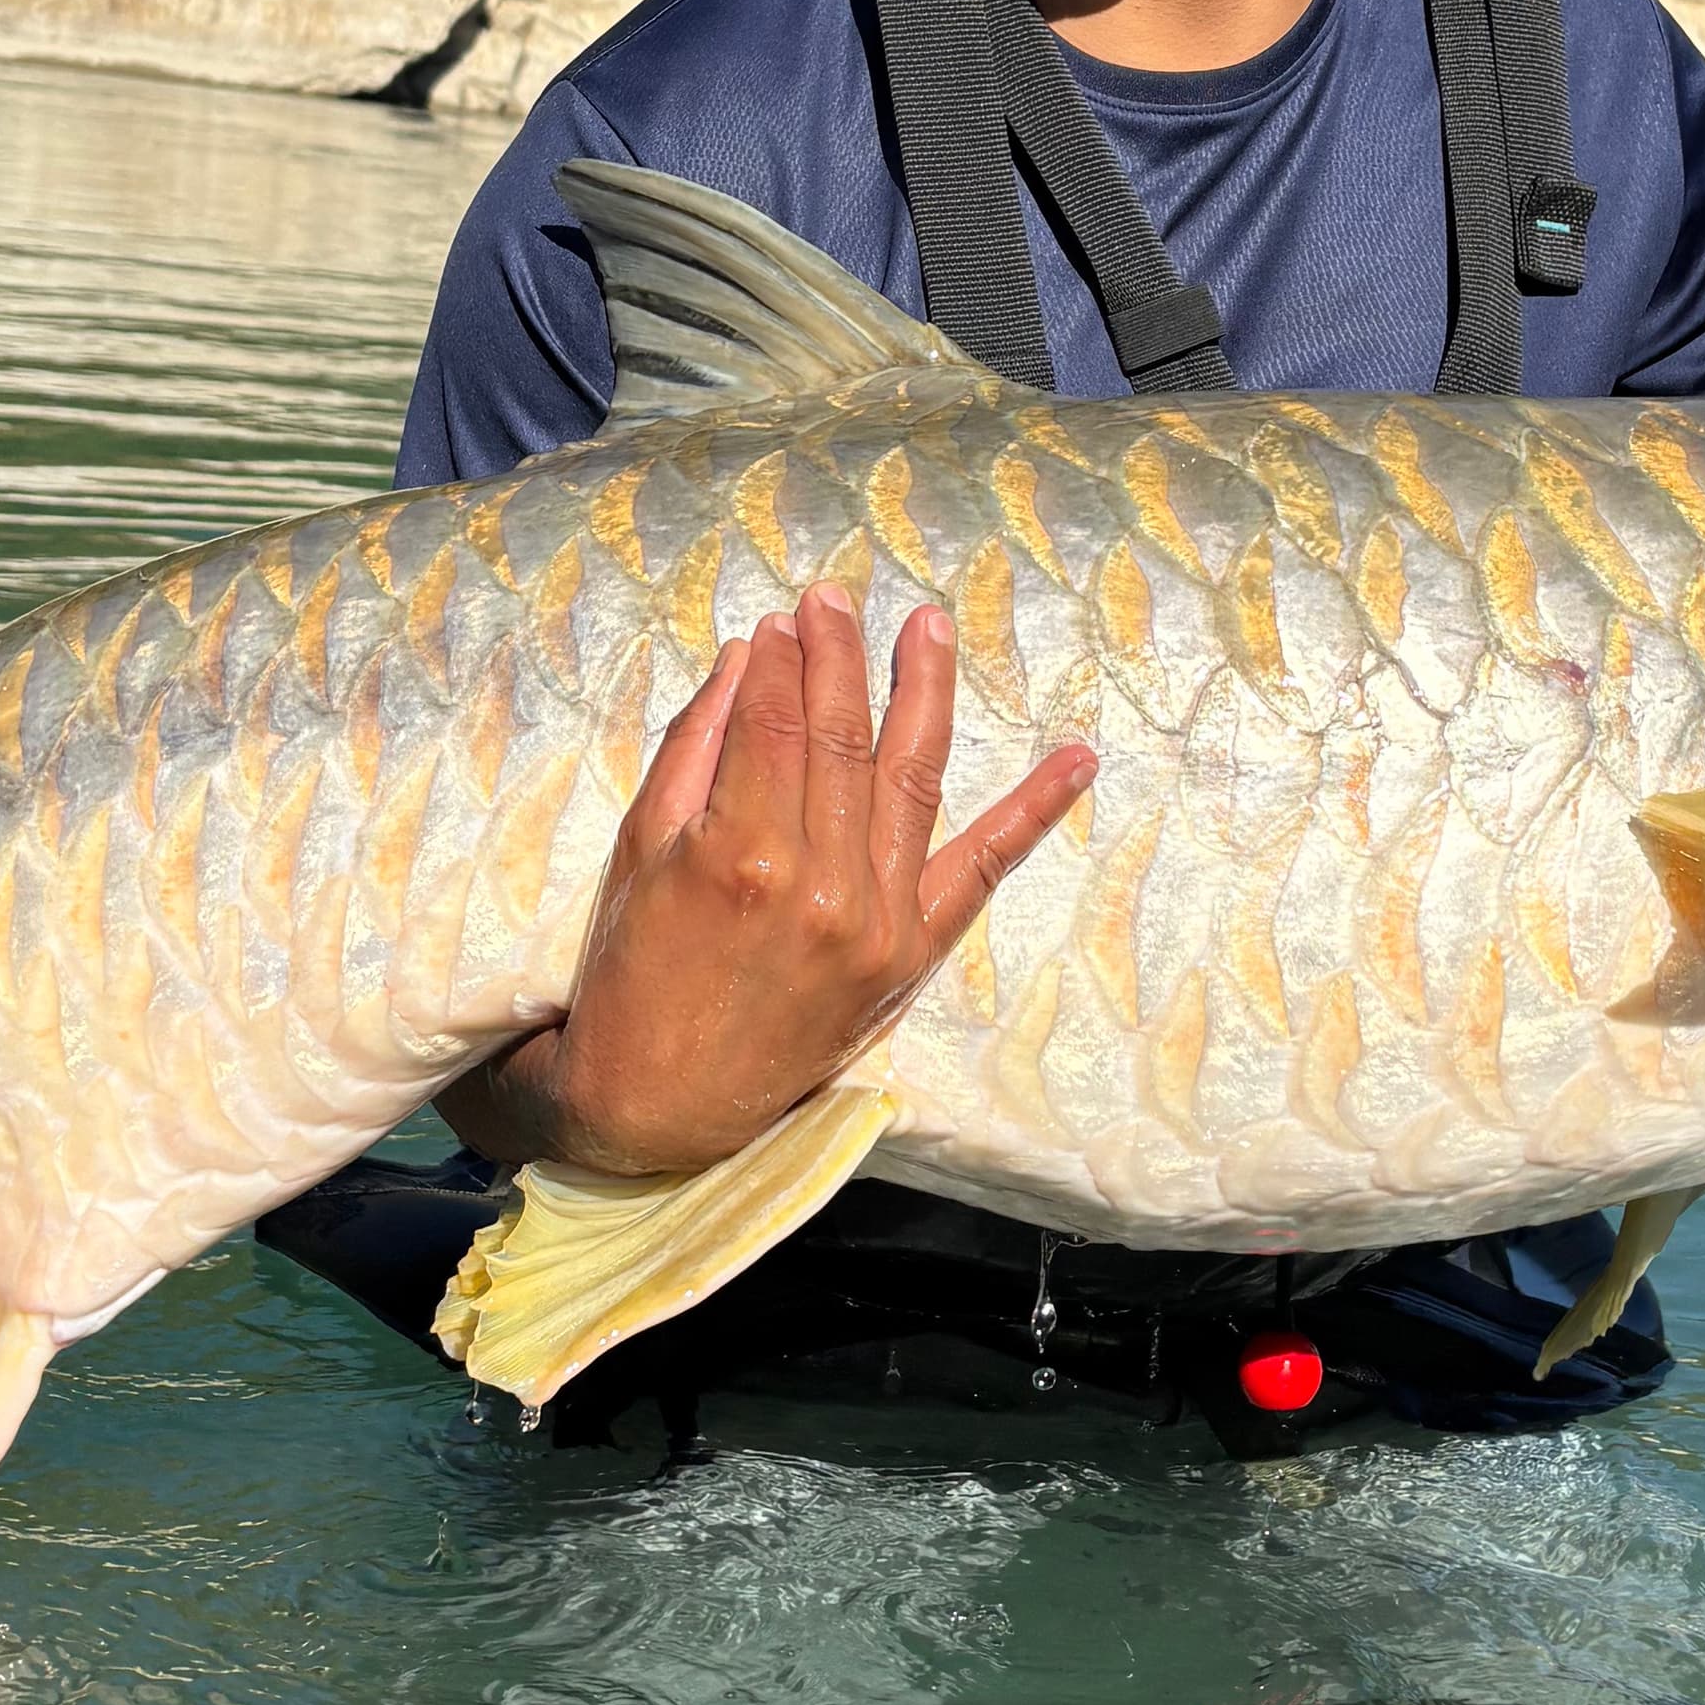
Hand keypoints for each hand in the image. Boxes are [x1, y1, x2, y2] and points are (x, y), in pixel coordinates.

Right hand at [442, 584, 1093, 1179]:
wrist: (659, 1105)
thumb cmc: (629, 976)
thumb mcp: (639, 853)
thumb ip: (695, 748)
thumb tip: (748, 656)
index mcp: (739, 851)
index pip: (776, 721)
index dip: (783, 660)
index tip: (784, 617)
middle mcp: (820, 882)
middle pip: (842, 737)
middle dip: (841, 657)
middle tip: (840, 599)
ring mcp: (876, 921)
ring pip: (910, 777)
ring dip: (925, 692)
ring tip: (928, 630)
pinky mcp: (910, 957)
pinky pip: (982, 871)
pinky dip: (1034, 814)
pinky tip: (1075, 761)